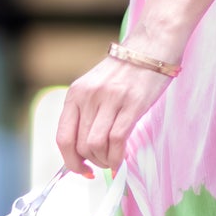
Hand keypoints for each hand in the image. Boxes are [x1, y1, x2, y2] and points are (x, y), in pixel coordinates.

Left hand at [56, 51, 174, 177]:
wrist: (152, 46)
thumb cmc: (126, 71)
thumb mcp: (95, 87)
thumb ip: (87, 112)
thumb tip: (84, 148)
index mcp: (76, 93)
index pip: (63, 137)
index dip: (70, 161)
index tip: (81, 169)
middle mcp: (89, 96)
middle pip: (81, 145)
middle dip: (91, 163)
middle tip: (102, 164)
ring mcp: (110, 99)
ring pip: (97, 146)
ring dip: (105, 161)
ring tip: (113, 160)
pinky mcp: (132, 104)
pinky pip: (117, 140)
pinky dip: (118, 157)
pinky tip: (122, 158)